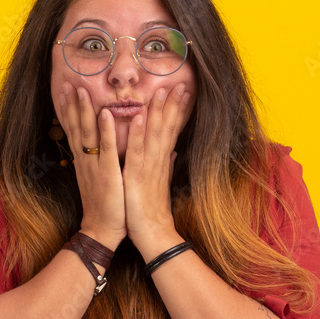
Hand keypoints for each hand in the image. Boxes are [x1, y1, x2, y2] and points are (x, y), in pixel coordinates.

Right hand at [54, 82, 125, 250]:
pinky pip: (106, 148)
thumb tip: (107, 151)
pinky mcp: (108, 173)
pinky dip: (106, 129)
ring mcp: (95, 166)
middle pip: (76, 127)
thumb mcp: (102, 182)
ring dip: (85, 110)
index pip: (75, 132)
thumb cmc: (107, 208)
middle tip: (69, 82)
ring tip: (82, 89)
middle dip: (73, 104)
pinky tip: (104, 113)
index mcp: (85, 163)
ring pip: (88, 133)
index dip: (70, 111)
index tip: (66, 92)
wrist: (102, 232)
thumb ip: (103, 164)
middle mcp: (86, 161)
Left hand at [122, 83, 191, 260]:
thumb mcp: (160, 184)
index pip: (171, 131)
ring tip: (162, 91)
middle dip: (173, 105)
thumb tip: (173, 150)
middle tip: (179, 83)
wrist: (152, 234)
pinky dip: (137, 135)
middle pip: (167, 128)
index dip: (177, 111)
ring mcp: (148, 169)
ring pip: (154, 135)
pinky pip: (136, 153)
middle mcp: (158, 162)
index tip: (183, 91)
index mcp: (161, 162)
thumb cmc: (152, 211)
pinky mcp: (136, 178)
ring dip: (158, 113)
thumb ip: (166, 165)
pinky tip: (138, 117)